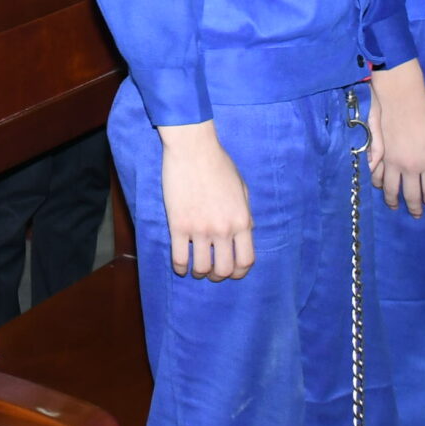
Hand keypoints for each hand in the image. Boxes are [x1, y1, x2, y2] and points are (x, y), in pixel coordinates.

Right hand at [158, 122, 253, 279]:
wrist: (193, 149)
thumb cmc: (219, 164)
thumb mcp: (242, 188)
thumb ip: (245, 213)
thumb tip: (245, 233)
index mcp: (242, 220)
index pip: (246, 261)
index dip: (239, 273)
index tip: (232, 272)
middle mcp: (223, 229)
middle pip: (224, 269)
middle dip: (219, 276)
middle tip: (212, 273)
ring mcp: (200, 229)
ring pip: (202, 268)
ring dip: (199, 273)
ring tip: (196, 269)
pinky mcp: (178, 225)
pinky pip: (180, 258)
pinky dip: (180, 267)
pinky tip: (181, 266)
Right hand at [365, 60, 424, 215]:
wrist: (401, 95)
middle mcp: (409, 166)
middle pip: (410, 195)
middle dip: (413, 208)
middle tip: (414, 214)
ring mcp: (391, 161)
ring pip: (390, 188)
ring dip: (392, 199)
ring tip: (393, 204)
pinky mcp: (378, 151)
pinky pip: (376, 173)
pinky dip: (378, 181)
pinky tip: (380, 183)